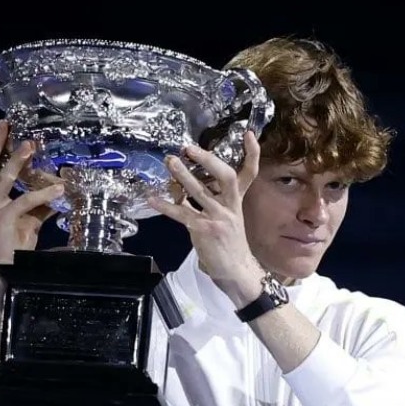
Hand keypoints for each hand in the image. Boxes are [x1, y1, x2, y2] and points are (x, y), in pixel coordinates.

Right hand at [0, 120, 63, 282]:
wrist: (0, 275)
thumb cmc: (11, 249)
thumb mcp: (26, 221)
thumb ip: (38, 205)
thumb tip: (56, 192)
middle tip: (3, 123)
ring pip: (2, 176)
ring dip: (16, 159)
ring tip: (29, 145)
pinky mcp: (3, 219)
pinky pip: (25, 200)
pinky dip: (44, 194)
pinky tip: (59, 190)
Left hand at [148, 131, 263, 301]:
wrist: (235, 271)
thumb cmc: (227, 243)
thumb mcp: (223, 218)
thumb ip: (204, 201)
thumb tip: (178, 186)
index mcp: (237, 201)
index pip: (249, 173)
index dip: (252, 154)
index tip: (248, 134)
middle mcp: (231, 206)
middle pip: (225, 176)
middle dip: (207, 160)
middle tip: (189, 149)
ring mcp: (218, 218)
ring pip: (200, 192)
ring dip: (183, 176)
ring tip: (170, 162)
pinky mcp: (204, 230)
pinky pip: (182, 214)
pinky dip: (166, 205)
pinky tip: (152, 198)